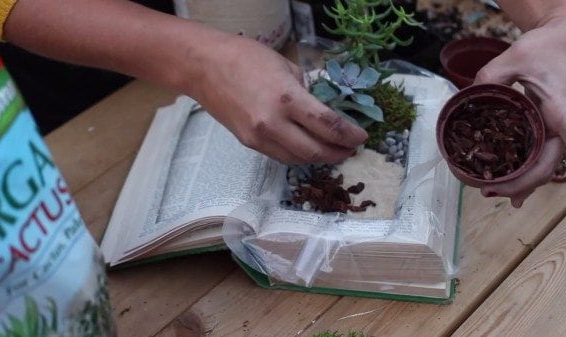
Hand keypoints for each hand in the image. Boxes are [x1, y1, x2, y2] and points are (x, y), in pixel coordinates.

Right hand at [183, 31, 367, 163]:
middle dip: (339, 153)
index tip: (362, 136)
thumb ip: (305, 92)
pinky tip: (308, 149)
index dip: (349, 134)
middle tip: (351, 149)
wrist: (203, 67)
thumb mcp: (285, 67)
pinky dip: (299, 156)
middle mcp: (274, 123)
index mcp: (287, 98)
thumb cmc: (246, 58)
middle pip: (315, 150)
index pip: (328, 125)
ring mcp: (259, 137)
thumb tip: (320, 111)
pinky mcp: (249, 143)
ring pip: (298, 159)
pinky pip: (281, 156)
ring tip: (333, 152)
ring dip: (319, 158)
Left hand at [474, 4, 565, 206]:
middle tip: (490, 192)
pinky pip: (538, 156)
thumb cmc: (546, 46)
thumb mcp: (513, 58)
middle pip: (548, 164)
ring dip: (521, 182)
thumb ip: (489, 78)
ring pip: (542, 165)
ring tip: (490, 192)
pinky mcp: (548, 128)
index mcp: (562, 108)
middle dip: (523, 183)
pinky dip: (524, 173)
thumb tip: (468, 100)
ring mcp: (556, 128)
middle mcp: (563, 124)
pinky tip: (511, 191)